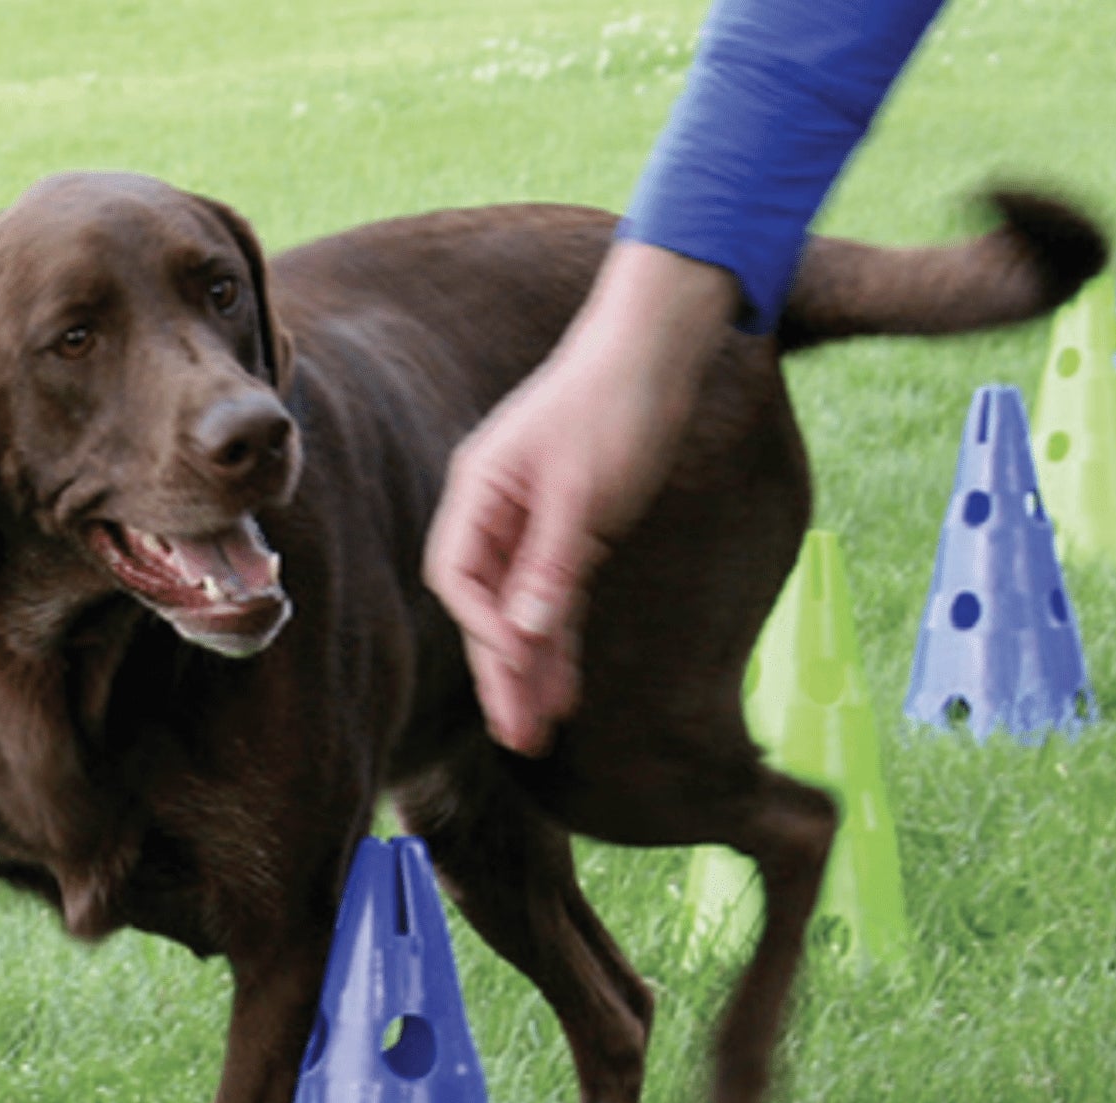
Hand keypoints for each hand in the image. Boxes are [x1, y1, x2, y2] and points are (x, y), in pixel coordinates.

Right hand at [425, 242, 735, 754]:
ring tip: (538, 733)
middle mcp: (495, 513)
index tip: (517, 663)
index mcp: (479, 493)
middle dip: (502, 672)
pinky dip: (561, 642)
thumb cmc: (614, 405)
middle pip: (486, 607)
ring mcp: (531, 525)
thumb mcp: (583, 493)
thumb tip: (526, 636)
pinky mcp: (570, 533)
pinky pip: (556, 600)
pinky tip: (566, 688)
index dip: (484, 627)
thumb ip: (552, 566)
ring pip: (523, 612)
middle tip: (517, 737)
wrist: (657, 351)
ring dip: (532, 670)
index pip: (458, 577)